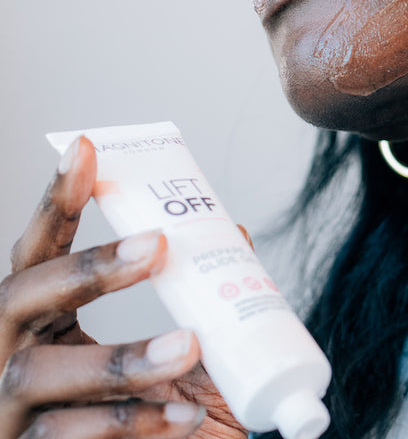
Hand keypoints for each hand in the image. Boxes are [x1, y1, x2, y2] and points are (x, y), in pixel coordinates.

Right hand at [0, 137, 245, 438]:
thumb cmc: (157, 411)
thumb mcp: (184, 348)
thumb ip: (198, 298)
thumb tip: (235, 232)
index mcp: (40, 320)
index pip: (40, 252)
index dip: (57, 200)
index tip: (88, 148)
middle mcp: (11, 355)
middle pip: (22, 297)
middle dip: (89, 267)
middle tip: (160, 244)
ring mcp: (10, 413)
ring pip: (40, 374)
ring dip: (121, 357)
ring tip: (187, 346)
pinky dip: (128, 423)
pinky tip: (180, 416)